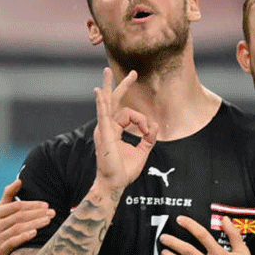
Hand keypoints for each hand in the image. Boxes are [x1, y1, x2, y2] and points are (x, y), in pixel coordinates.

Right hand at [0, 179, 53, 254]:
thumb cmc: (7, 230)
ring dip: (35, 223)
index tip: (47, 205)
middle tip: (52, 213)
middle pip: (18, 217)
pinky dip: (24, 236)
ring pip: (17, 228)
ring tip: (49, 221)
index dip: (32, 205)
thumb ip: (10, 195)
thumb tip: (19, 180)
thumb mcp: (6, 213)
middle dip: (37, 214)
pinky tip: (35, 232)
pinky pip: (12, 242)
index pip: (15, 207)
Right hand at [93, 67, 157, 190]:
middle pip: (115, 101)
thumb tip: (154, 125)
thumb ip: (148, 138)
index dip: (141, 119)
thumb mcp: (142, 152)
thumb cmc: (124, 171)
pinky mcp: (104, 133)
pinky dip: (101, 102)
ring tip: (107, 71)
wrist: (115, 183)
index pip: (129, 114)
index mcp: (115, 130)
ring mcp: (104, 129)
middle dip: (122, 86)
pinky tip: (100, 92)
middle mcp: (107, 127)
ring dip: (110, 86)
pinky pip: (102, 114)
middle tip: (133, 73)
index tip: (148, 130)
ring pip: (108, 103)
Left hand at [159, 215, 254, 254]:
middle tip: (163, 238)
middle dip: (174, 243)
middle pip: (188, 251)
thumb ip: (233, 234)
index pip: (202, 235)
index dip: (190, 226)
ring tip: (164, 253)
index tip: (180, 220)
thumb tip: (226, 219)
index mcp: (220, 254)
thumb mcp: (244, 250)